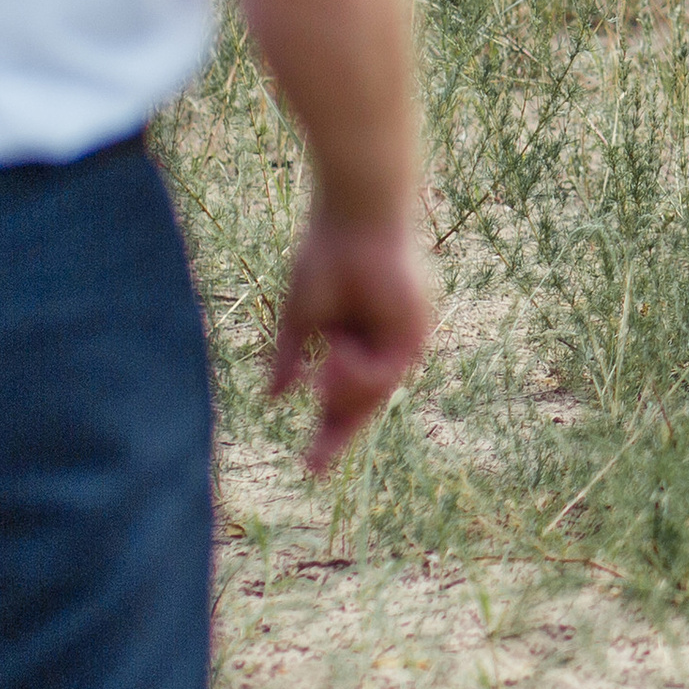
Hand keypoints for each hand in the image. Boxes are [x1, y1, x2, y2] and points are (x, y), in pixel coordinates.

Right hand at [270, 212, 435, 474]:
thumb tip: (274, 398)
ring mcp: (400, 338)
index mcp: (356, 338)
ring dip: (342, 387)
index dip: (329, 430)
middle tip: (311, 468)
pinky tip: (337, 351)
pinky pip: (383, 376)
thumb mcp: (301, 318)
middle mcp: (382, 342)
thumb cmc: (325, 257)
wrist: (353, 220)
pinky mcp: (414, 332)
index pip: (344, 395)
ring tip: (327, 359)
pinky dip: (356, 372)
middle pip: (363, 404)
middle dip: (337, 433)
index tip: (308, 467)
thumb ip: (290, 358)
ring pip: (372, 395)